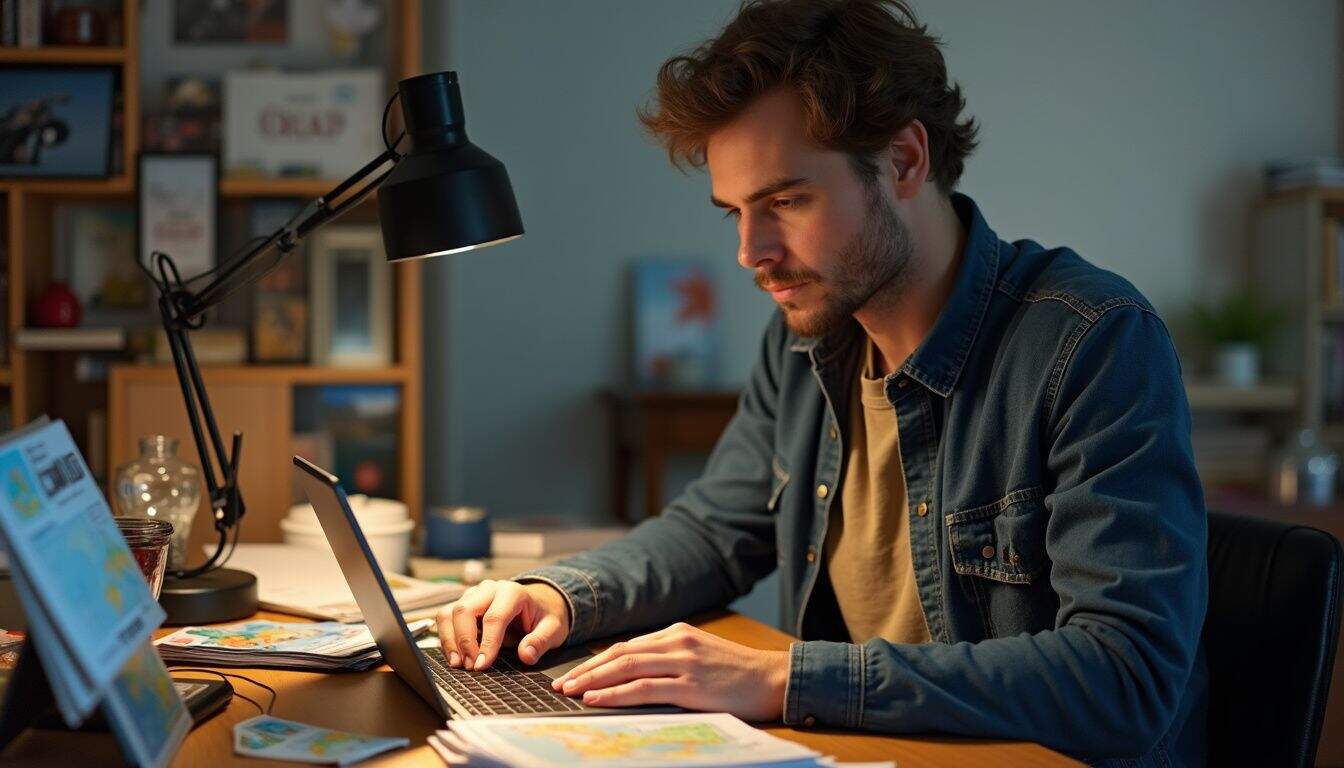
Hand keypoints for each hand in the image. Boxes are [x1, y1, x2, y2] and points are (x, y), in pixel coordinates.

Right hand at [435, 580, 570, 669]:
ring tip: (458, 664)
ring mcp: (474, 595)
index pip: (494, 617)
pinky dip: (446, 637)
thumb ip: (540, 641)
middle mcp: (489, 589)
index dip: (486, 643)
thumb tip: (526, 655)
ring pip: (449, 612)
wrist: (539, 603)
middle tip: (470, 666)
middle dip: (464, 641)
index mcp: (513, 593)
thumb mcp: (553, 629)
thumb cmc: (544, 616)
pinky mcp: (464, 604)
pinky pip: (446, 618)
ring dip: (450, 640)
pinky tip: (454, 656)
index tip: (482, 665)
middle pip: (464, 610)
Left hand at [550, 622, 788, 721]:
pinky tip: (598, 698)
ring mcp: (683, 662)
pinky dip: (616, 693)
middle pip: (620, 654)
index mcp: (678, 633)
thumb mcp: (701, 655)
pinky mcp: (691, 685)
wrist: (773, 679)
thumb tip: (634, 674)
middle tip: (562, 684)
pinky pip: (644, 688)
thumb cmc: (738, 673)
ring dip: (594, 680)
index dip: (598, 661)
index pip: (627, 646)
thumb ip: (670, 659)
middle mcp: (677, 642)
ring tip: (571, 692)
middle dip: (587, 670)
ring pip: (626, 667)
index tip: (576, 674)